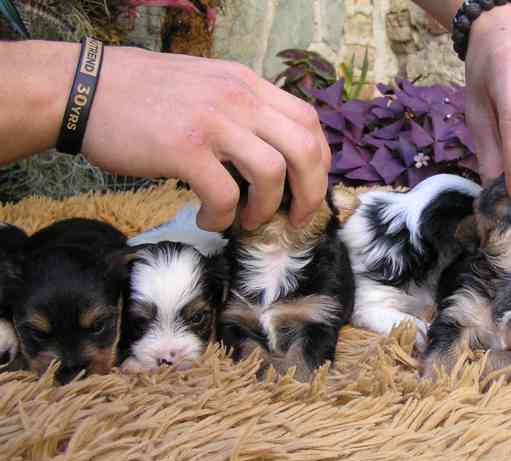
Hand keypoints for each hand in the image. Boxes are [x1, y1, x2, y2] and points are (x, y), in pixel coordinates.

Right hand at [81, 46, 329, 229]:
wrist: (82, 87)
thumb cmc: (141, 93)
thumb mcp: (206, 86)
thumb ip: (242, 109)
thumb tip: (272, 149)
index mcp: (247, 84)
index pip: (308, 121)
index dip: (319, 162)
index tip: (309, 188)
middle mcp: (238, 98)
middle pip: (304, 149)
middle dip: (310, 193)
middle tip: (295, 218)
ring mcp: (212, 122)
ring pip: (272, 173)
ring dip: (266, 208)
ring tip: (246, 219)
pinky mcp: (183, 148)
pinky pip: (225, 194)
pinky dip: (222, 217)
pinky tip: (208, 219)